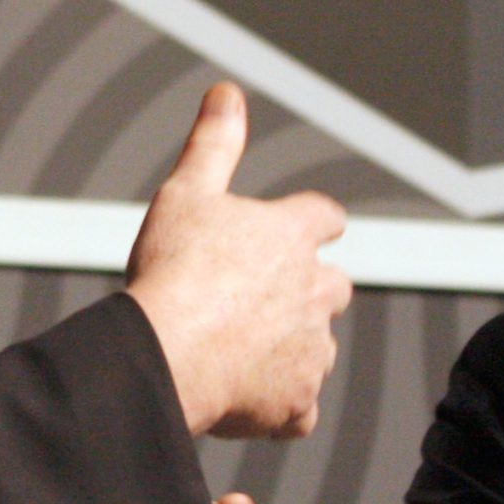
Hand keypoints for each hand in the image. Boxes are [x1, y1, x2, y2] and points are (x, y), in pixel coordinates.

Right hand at [125, 83, 352, 437]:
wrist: (168, 351)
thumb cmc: (174, 273)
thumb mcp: (187, 191)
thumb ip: (214, 143)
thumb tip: (227, 94)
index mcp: (292, 236)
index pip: (324, 218)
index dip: (315, 223)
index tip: (314, 228)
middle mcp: (315, 291)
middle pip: (335, 287)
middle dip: (312, 291)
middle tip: (269, 300)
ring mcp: (311, 350)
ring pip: (319, 349)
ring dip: (296, 349)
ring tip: (249, 354)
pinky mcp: (297, 402)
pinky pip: (301, 409)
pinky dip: (281, 407)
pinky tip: (252, 403)